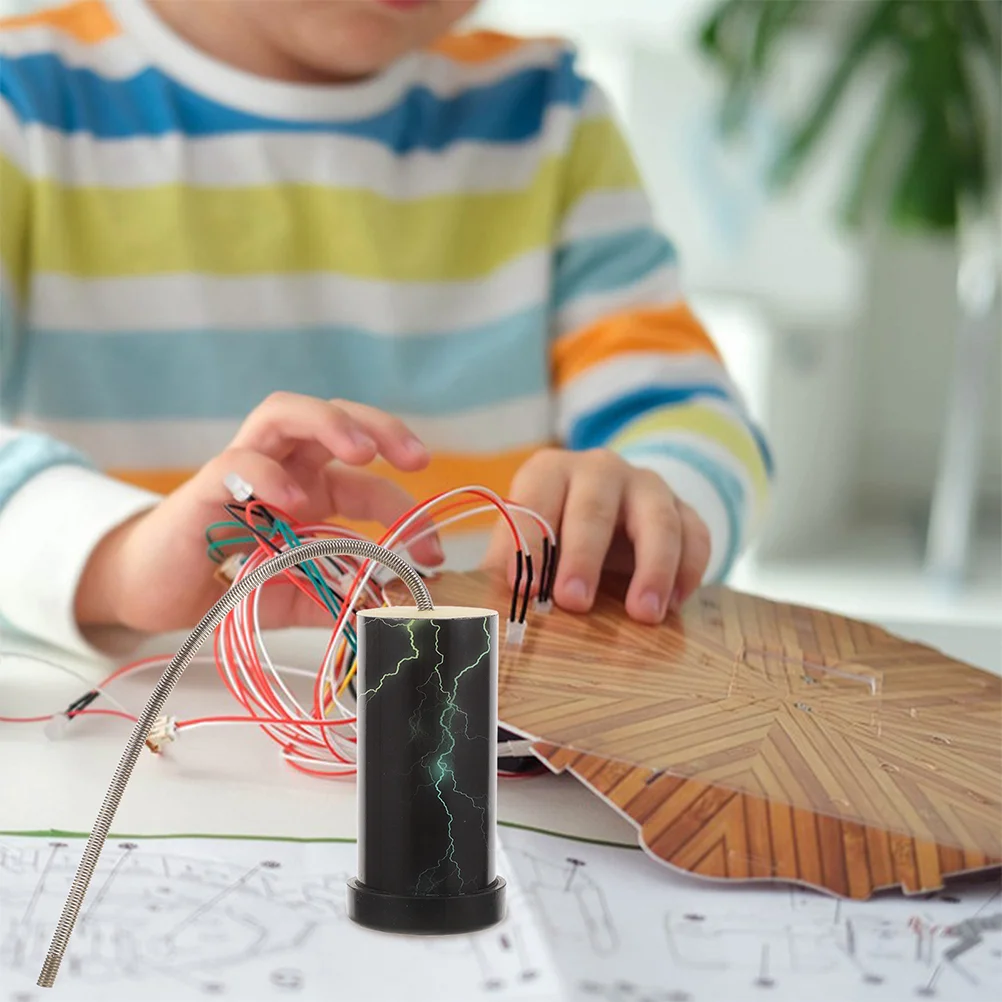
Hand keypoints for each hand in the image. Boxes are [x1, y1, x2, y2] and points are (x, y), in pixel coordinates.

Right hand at [75, 393, 443, 633]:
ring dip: (329, 423)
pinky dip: (268, 473)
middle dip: (381, 427)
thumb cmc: (234, 584)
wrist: (160, 594)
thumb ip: (343, 595)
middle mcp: (285, 467)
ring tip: (362, 451)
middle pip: (335, 418)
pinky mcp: (205, 487)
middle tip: (416, 460)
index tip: (433, 552)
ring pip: (285, 414)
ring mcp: (244, 470)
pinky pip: (237, 461)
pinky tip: (294, 499)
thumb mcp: (302, 596)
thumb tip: (396, 607)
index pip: (370, 485)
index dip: (407, 512)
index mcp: (316, 488)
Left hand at [482, 448, 710, 623]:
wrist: (610, 513)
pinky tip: (673, 605)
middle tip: (573, 602)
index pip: (535, 501)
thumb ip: (508, 564)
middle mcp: (599, 470)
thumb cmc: (554, 534)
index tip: (525, 589)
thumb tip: (483, 609)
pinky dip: (689, 570)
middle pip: (594, 507)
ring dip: (652, 568)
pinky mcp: (684, 508)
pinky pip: (696, 534)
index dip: (528, 544)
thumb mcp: (525, 541)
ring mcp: (646, 486)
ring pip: (657, 519)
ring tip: (643, 615)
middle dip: (583, 556)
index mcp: (549, 472)